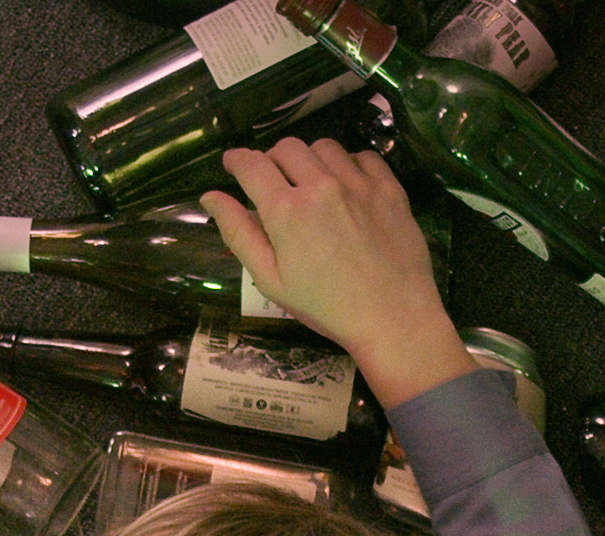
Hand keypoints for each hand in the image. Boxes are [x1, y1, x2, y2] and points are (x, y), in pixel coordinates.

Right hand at [204, 140, 476, 405]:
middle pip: (287, 147)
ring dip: (310, 160)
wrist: (394, 319)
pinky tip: (346, 188)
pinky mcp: (389, 188)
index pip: (252, 165)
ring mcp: (358, 184)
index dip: (236, 159)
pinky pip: (363, 156)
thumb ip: (239, 234)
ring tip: (312, 185)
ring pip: (324, 147)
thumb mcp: (271, 280)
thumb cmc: (326, 307)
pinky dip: (348, 164)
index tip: (232, 163)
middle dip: (272, 159)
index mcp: (287, 211)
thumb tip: (211, 197)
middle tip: (274, 183)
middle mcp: (322, 186)